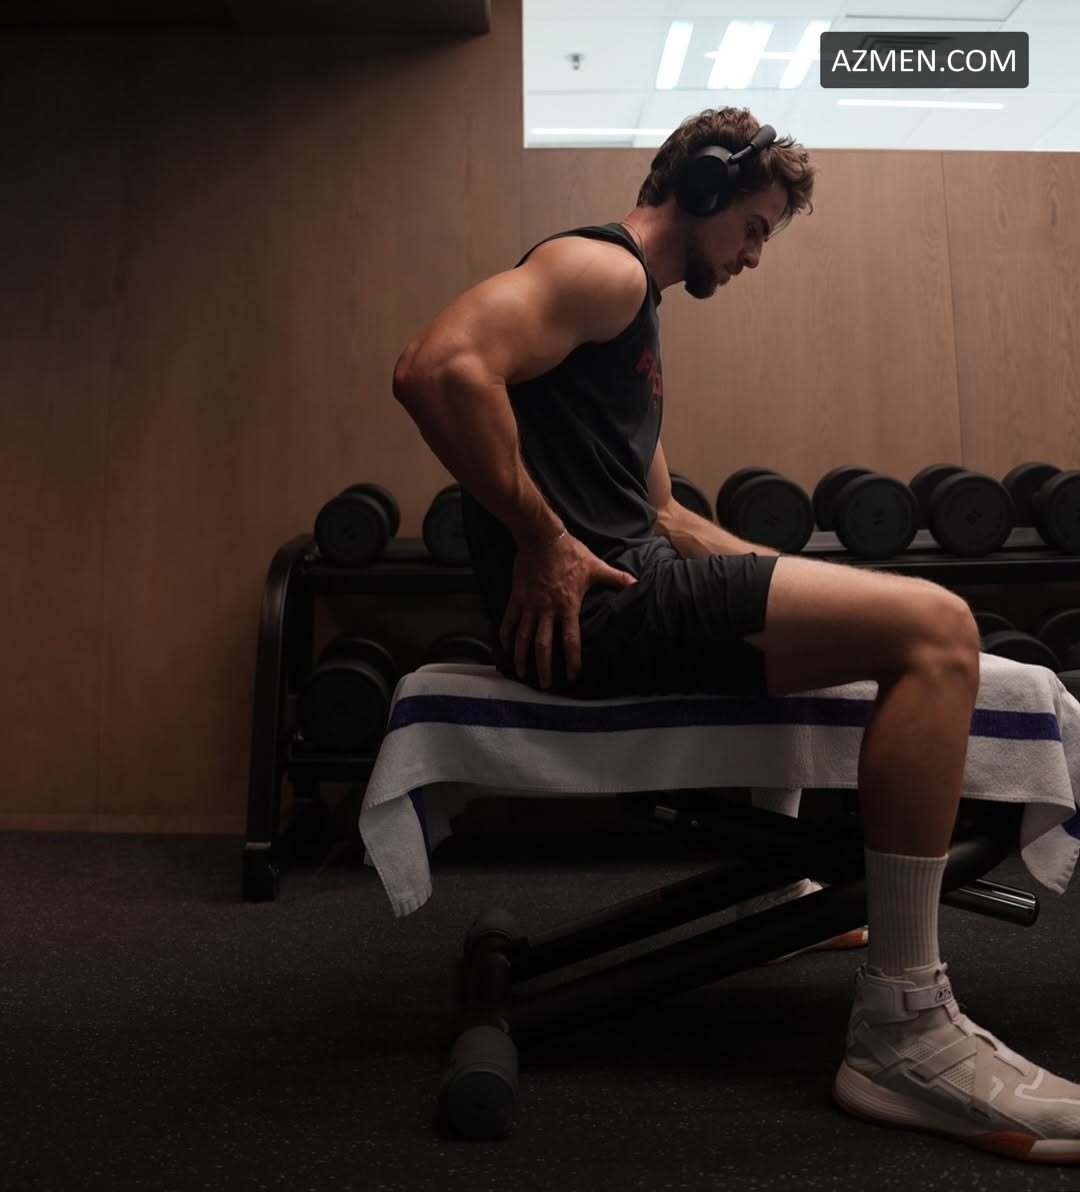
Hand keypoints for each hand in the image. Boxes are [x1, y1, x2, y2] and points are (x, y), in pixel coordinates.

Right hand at [500, 530, 636, 687]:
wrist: (541, 537)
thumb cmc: (570, 552)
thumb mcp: (596, 566)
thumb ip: (616, 579)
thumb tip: (637, 584)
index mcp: (568, 605)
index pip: (570, 639)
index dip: (573, 659)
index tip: (574, 675)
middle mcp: (547, 609)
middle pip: (543, 645)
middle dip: (544, 667)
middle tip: (545, 684)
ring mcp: (530, 604)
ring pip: (523, 637)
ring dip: (522, 657)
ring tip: (522, 673)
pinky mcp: (517, 597)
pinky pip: (509, 620)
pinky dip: (506, 635)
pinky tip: (505, 647)